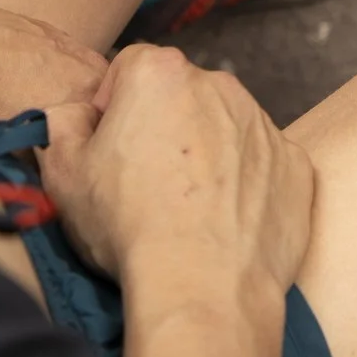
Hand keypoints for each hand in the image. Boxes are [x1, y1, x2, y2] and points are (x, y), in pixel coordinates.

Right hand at [38, 46, 314, 298]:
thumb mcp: (64, 175)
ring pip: (226, 129)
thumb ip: (62, 125)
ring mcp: (263, 125)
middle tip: (146, 184)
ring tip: (186, 211)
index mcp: (161, 74)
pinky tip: (224, 224)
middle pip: (182, 96)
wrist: (202, 288)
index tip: (109, 148)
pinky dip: (247, 187)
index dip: (113, 107)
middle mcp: (220, 86)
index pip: (130, 69)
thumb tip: (74, 113)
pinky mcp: (295, 165)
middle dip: (164, 128)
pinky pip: (263, 166)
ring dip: (208, 155)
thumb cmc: (129, 227)